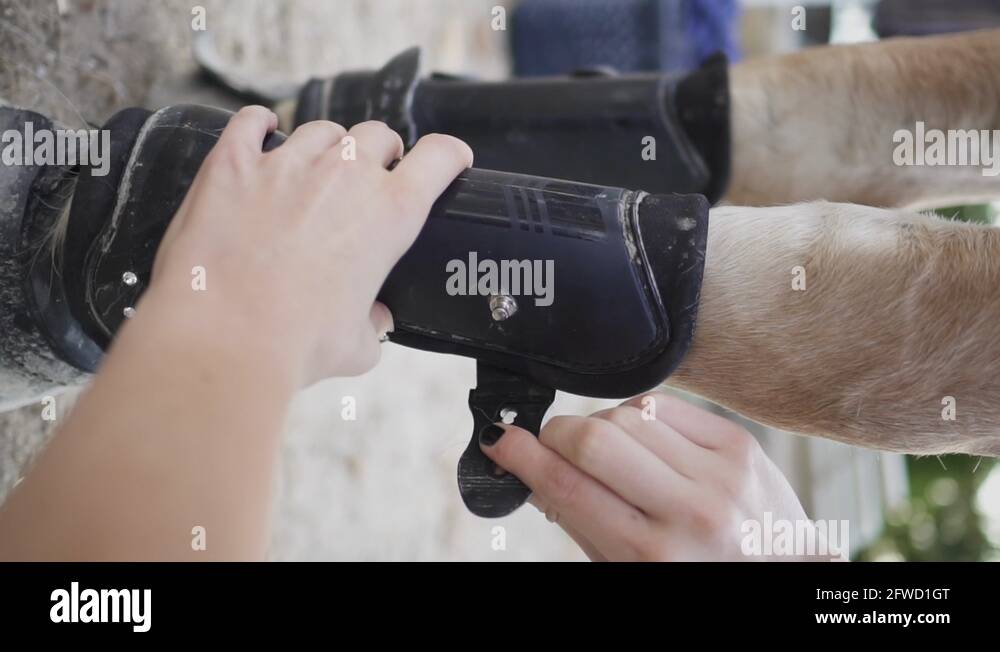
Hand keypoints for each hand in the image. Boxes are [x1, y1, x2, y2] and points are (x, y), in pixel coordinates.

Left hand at [145, 106, 472, 384]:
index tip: (450, 159)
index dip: (449, 155)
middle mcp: (345, 176)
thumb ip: (374, 324)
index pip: (438, 157)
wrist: (226, 336)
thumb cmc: (296, 343)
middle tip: (371, 177)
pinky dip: (260, 125)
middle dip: (380, 152)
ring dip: (326, 146)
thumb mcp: (358, 345)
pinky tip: (262, 133)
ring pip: (321, 131)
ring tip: (314, 169)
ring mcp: (288, 162)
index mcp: (391, 214)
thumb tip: (375, 321)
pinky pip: (252, 122)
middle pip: (377, 135)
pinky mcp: (234, 163)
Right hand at [480, 392, 843, 560]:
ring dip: (600, 425)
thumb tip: (534, 467)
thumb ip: (580, 519)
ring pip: (626, 414)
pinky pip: (663, 404)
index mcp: (650, 556)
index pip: (568, 487)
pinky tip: (644, 439)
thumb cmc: (694, 573)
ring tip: (609, 451)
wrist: (783, 574)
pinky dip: (638, 415)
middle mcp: (687, 513)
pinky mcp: (738, 443)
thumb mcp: (627, 567)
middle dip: (558, 433)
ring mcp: (718, 474)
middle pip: (593, 439)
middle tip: (551, 442)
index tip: (501, 438)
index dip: (523, 455)